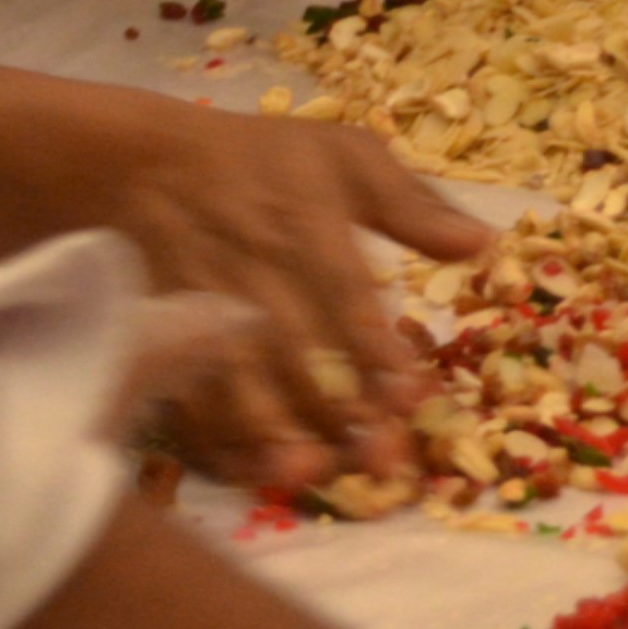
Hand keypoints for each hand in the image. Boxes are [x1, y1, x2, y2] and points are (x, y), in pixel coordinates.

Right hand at [78, 98, 491, 496]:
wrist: (145, 162)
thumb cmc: (263, 159)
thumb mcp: (345, 155)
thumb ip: (413, 205)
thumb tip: (482, 243)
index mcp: (305, 222)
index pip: (344, 294)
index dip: (376, 350)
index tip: (412, 397)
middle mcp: (253, 268)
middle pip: (295, 348)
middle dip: (337, 408)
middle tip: (381, 460)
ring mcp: (201, 304)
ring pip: (237, 378)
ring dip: (273, 431)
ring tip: (312, 473)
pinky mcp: (164, 333)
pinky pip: (185, 391)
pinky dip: (216, 435)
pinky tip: (252, 469)